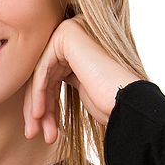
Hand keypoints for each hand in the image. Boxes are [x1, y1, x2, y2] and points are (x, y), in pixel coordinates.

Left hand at [23, 15, 140, 142]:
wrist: (130, 103)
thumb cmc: (112, 102)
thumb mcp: (83, 89)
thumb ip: (59, 82)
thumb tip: (33, 94)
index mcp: (82, 45)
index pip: (52, 76)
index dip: (45, 106)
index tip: (45, 132)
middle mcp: (77, 33)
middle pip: (45, 75)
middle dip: (38, 108)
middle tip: (33, 133)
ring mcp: (72, 30)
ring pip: (41, 74)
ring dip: (36, 106)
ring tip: (35, 131)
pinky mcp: (67, 34)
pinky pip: (43, 69)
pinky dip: (38, 93)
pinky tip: (38, 115)